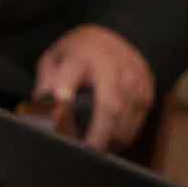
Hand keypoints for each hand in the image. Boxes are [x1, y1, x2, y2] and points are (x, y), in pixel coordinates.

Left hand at [33, 24, 154, 151]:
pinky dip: (123, 135)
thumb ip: (46, 83)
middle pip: (109, 104)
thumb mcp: (55, 58)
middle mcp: (111, 68)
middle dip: (98, 132)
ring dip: (110, 139)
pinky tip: (110, 141)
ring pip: (125, 118)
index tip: (59, 103)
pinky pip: (136, 122)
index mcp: (82, 57)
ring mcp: (133, 81)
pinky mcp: (146, 93)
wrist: (117, 36)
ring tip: (94, 149)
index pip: (73, 72)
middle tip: (86, 150)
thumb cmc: (78, 53)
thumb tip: (41, 111)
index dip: (65, 88)